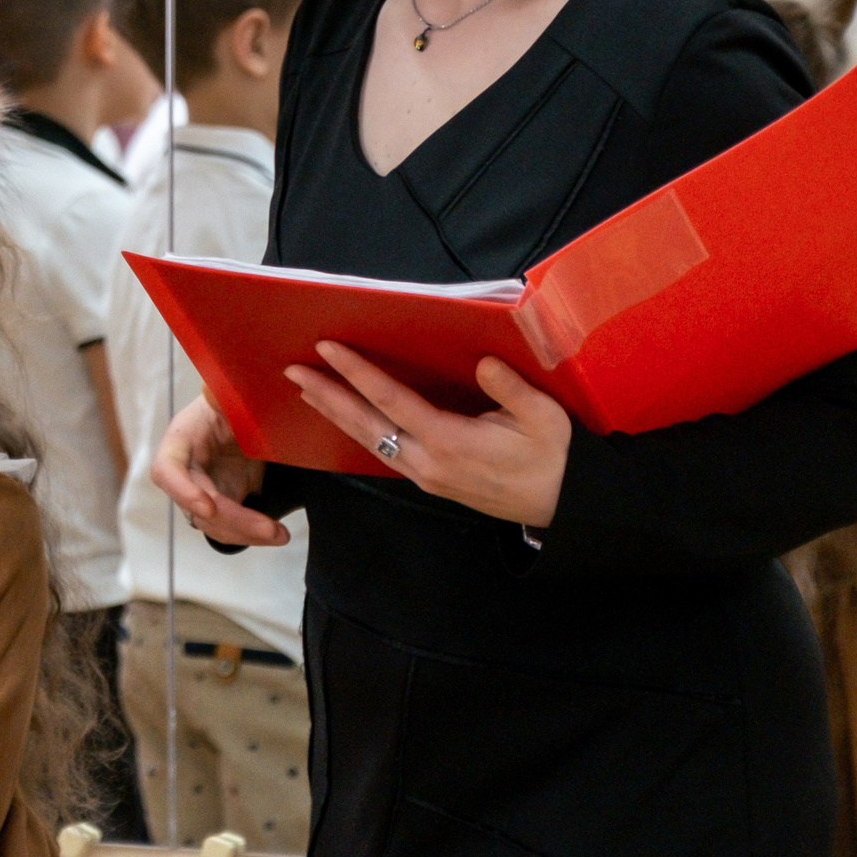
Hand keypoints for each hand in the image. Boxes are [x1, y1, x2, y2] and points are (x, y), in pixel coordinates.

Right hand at [149, 393, 289, 547]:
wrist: (245, 413)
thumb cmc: (233, 400)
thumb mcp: (229, 396)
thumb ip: (219, 395)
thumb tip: (212, 390)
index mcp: (181, 439)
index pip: (167, 470)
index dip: (184, 492)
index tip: (210, 507)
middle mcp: (185, 470)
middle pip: (197, 507)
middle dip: (234, 520)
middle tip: (271, 530)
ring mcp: (201, 490)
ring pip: (214, 524)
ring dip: (246, 534)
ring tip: (281, 535)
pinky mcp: (221, 503)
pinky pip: (230, 527)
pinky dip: (252, 534)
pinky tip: (277, 534)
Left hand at [288, 342, 569, 528]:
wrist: (563, 505)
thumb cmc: (554, 457)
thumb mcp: (542, 417)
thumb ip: (509, 390)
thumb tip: (483, 364)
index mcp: (449, 442)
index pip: (391, 400)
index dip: (356, 373)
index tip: (329, 350)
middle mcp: (428, 462)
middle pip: (366, 424)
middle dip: (327, 395)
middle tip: (294, 371)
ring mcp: (426, 475)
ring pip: (370, 442)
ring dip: (337, 415)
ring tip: (307, 392)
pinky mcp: (431, 481)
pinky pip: (385, 453)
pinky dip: (360, 432)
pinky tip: (348, 420)